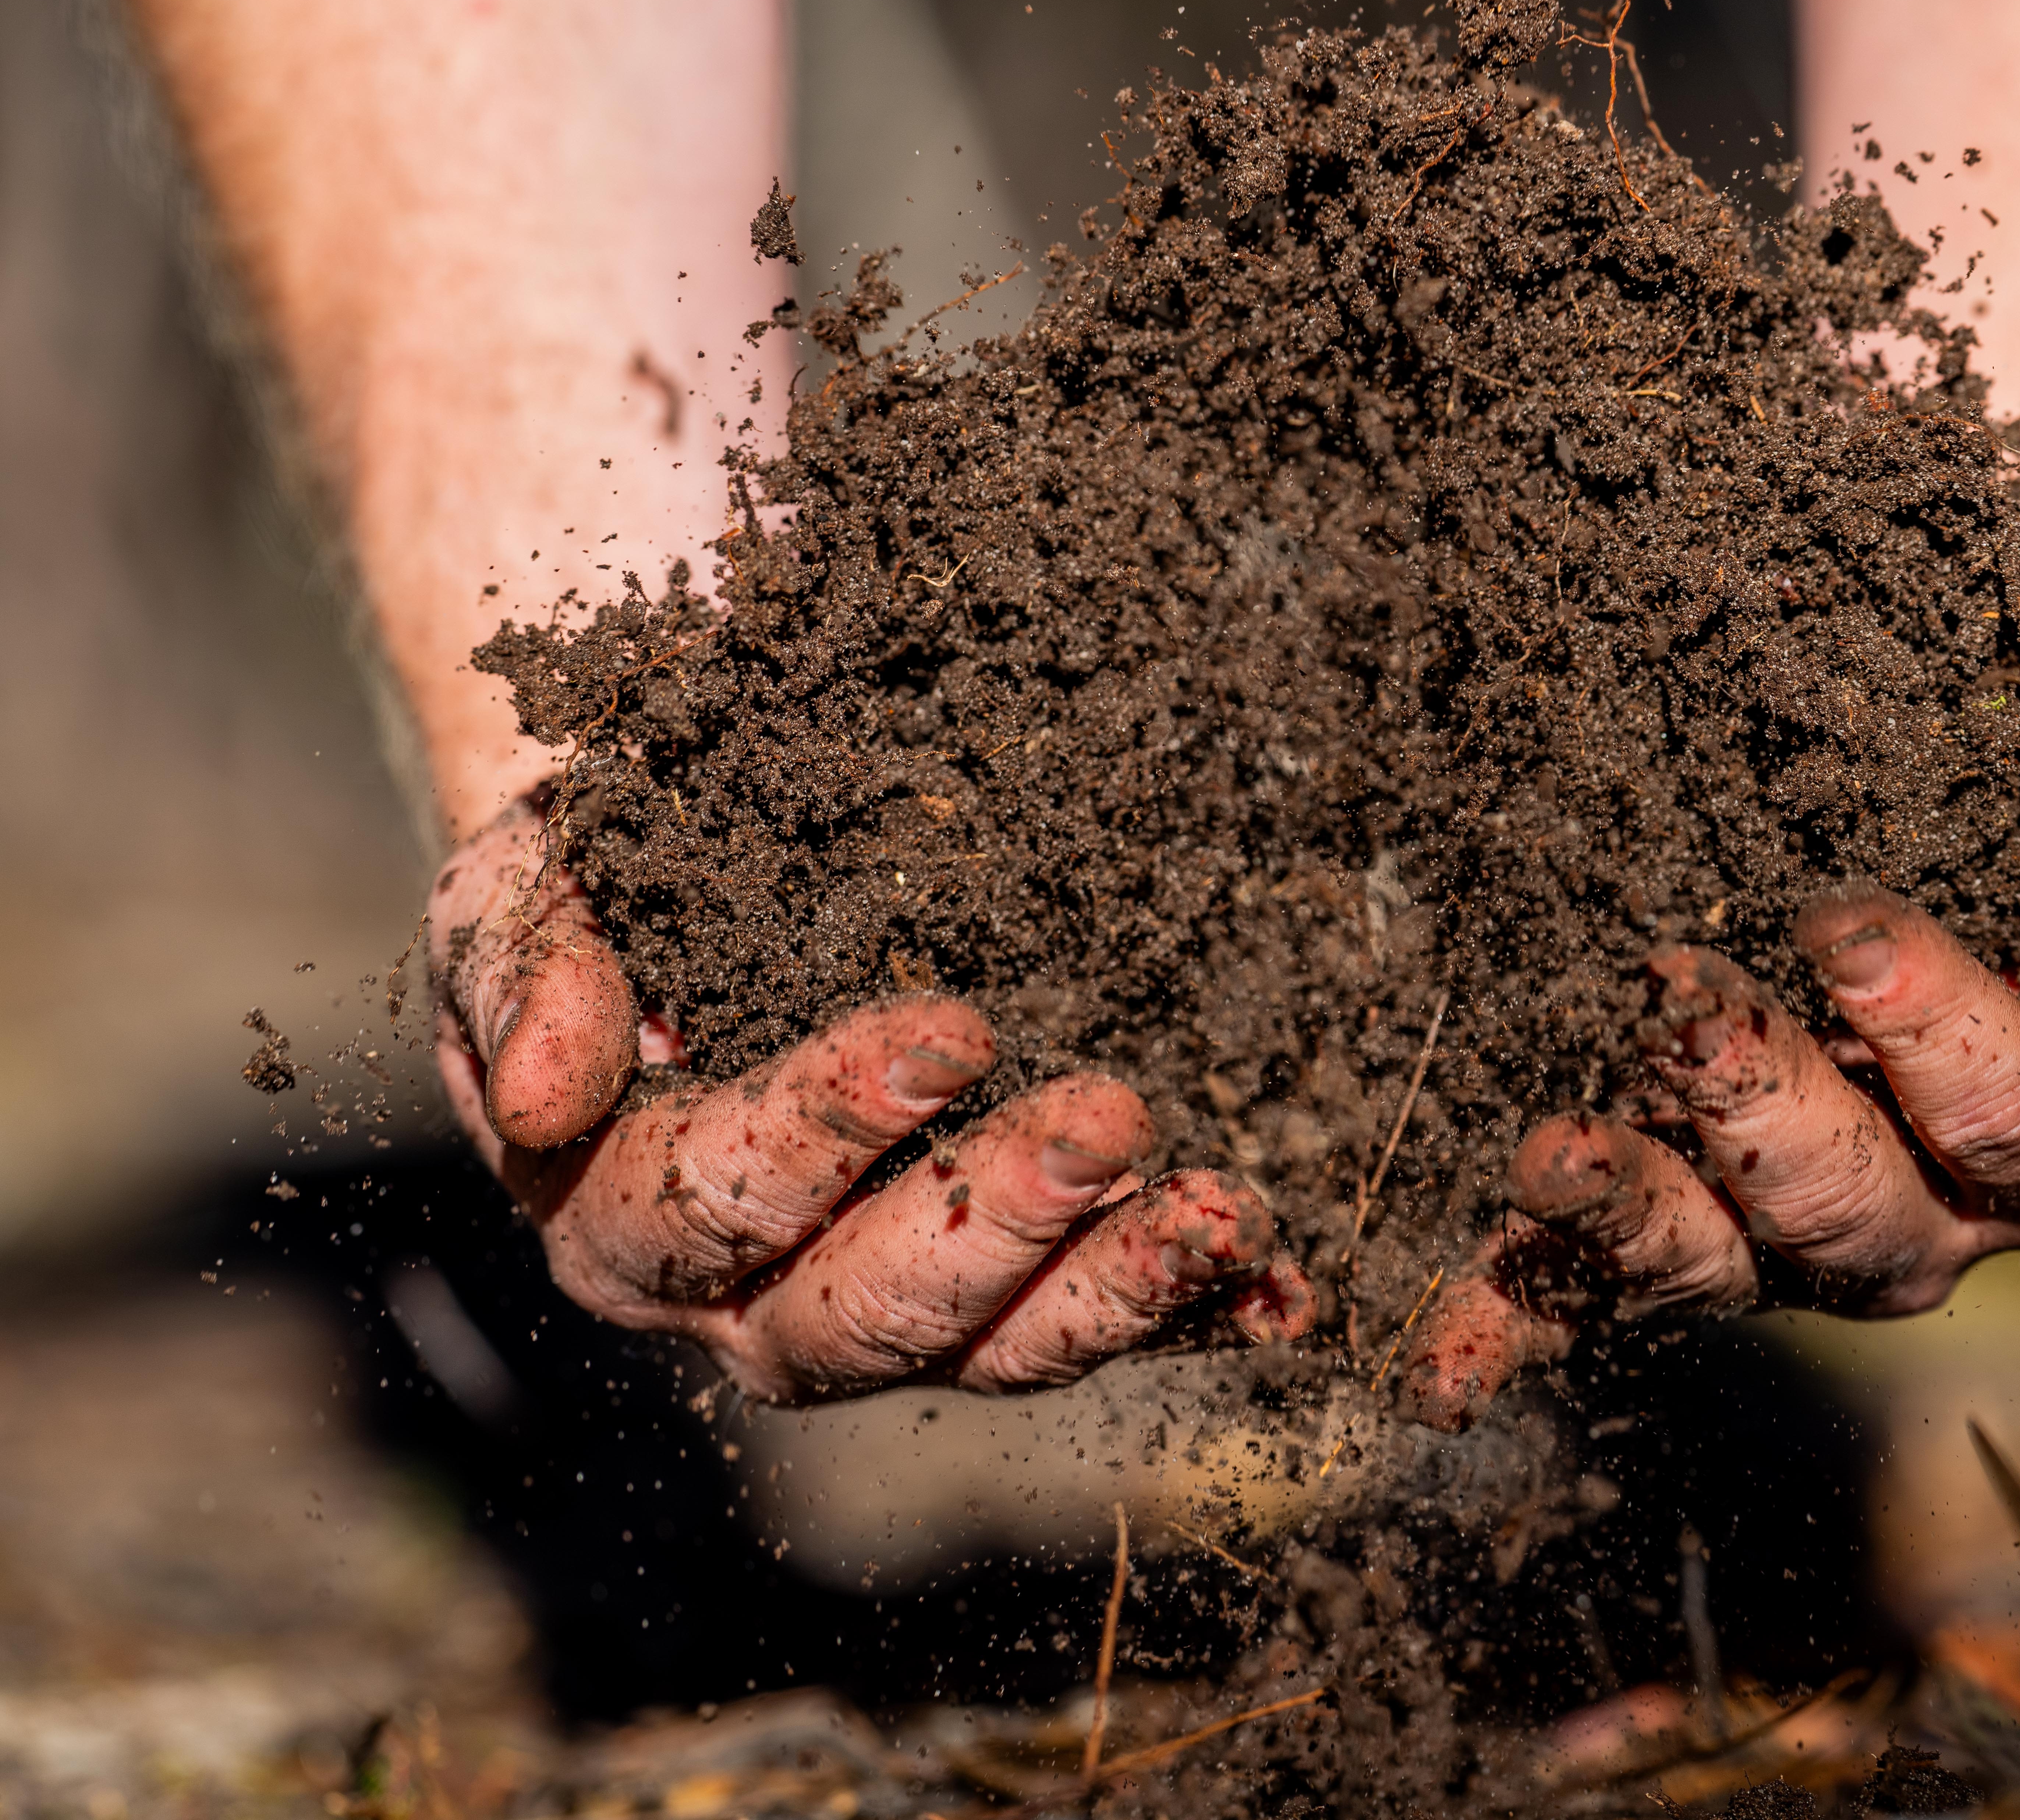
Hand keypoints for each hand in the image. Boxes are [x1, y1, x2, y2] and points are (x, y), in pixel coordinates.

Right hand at [426, 797, 1314, 1403]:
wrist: (696, 885)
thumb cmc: (604, 877)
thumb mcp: (526, 884)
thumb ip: (520, 972)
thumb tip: (534, 1093)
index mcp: (621, 1212)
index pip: (716, 1199)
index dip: (828, 1125)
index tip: (952, 1027)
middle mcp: (750, 1300)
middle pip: (865, 1315)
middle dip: (996, 1223)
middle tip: (1114, 1114)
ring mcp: (891, 1313)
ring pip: (999, 1352)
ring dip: (1120, 1288)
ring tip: (1231, 1211)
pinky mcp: (1010, 1297)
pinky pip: (1105, 1331)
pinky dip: (1202, 1314)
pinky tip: (1289, 1286)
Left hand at [1406, 706, 2019, 1427]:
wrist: (1969, 826)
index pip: (2014, 1113)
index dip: (1936, 1029)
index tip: (1842, 926)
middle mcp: (1929, 1218)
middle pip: (1854, 1212)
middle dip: (1760, 1113)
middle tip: (1676, 994)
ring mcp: (1789, 1242)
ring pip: (1719, 1262)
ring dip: (1629, 1212)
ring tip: (1544, 1151)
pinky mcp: (1673, 1236)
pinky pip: (1589, 1296)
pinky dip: (1510, 1322)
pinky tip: (1435, 1360)